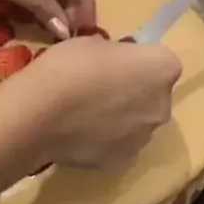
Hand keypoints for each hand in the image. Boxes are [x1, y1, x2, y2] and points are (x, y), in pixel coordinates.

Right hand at [11, 36, 181, 168]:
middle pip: (154, 93)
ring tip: (87, 112)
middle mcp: (163, 105)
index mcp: (162, 68)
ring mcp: (145, 137)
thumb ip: (116, 54)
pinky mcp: (125, 160)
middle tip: (101, 85)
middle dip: (135, 89)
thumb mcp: (93, 42)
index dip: (138, 58)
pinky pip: (121, 142)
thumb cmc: (69, 66)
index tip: (115, 59)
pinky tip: (81, 131)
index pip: (161, 59)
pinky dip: (108, 138)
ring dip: (123, 115)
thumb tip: (114, 64)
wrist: (40, 113)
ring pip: (139, 120)